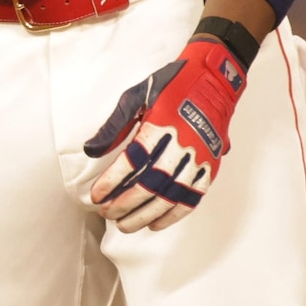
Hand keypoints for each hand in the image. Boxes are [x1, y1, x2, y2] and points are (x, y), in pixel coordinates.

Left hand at [84, 34, 246, 231]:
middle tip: (107, 213)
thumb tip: (91, 151)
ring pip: (169, 197)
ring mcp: (198, 159)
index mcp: (160, 126)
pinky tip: (155, 224)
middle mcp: (181, 145)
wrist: (214, 80)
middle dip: (125, 204)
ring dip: (145, 215)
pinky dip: (173, 215)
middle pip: (149, 185)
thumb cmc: (172, 86)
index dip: (112, 182)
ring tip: (125, 225)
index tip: (96, 195)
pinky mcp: (210, 166)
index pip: (132, 162)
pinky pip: (192, 198)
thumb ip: (114, 126)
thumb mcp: (137, 96)